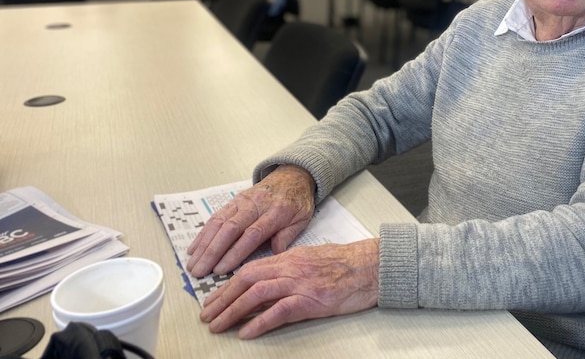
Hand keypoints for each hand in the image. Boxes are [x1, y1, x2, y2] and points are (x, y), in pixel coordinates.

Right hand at [186, 165, 315, 276]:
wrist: (293, 175)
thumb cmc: (298, 201)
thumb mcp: (302, 219)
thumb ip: (288, 236)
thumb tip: (274, 253)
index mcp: (276, 211)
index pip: (252, 233)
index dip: (235, 252)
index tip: (221, 270)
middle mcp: (256, 205)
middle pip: (231, 229)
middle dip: (212, 251)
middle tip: (199, 271)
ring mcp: (243, 201)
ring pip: (219, 222)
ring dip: (204, 244)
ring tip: (193, 264)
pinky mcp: (234, 200)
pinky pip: (216, 216)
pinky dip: (204, 233)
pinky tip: (194, 248)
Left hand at [201, 238, 379, 338]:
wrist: (372, 266)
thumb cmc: (347, 264)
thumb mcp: (312, 259)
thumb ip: (290, 268)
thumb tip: (267, 282)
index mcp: (290, 257)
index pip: (250, 268)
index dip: (227, 284)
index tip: (213, 298)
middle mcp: (291, 268)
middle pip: (246, 279)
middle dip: (222, 298)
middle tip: (206, 315)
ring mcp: (301, 283)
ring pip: (257, 293)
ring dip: (232, 310)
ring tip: (218, 325)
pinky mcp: (312, 300)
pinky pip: (280, 311)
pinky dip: (260, 322)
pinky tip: (246, 332)